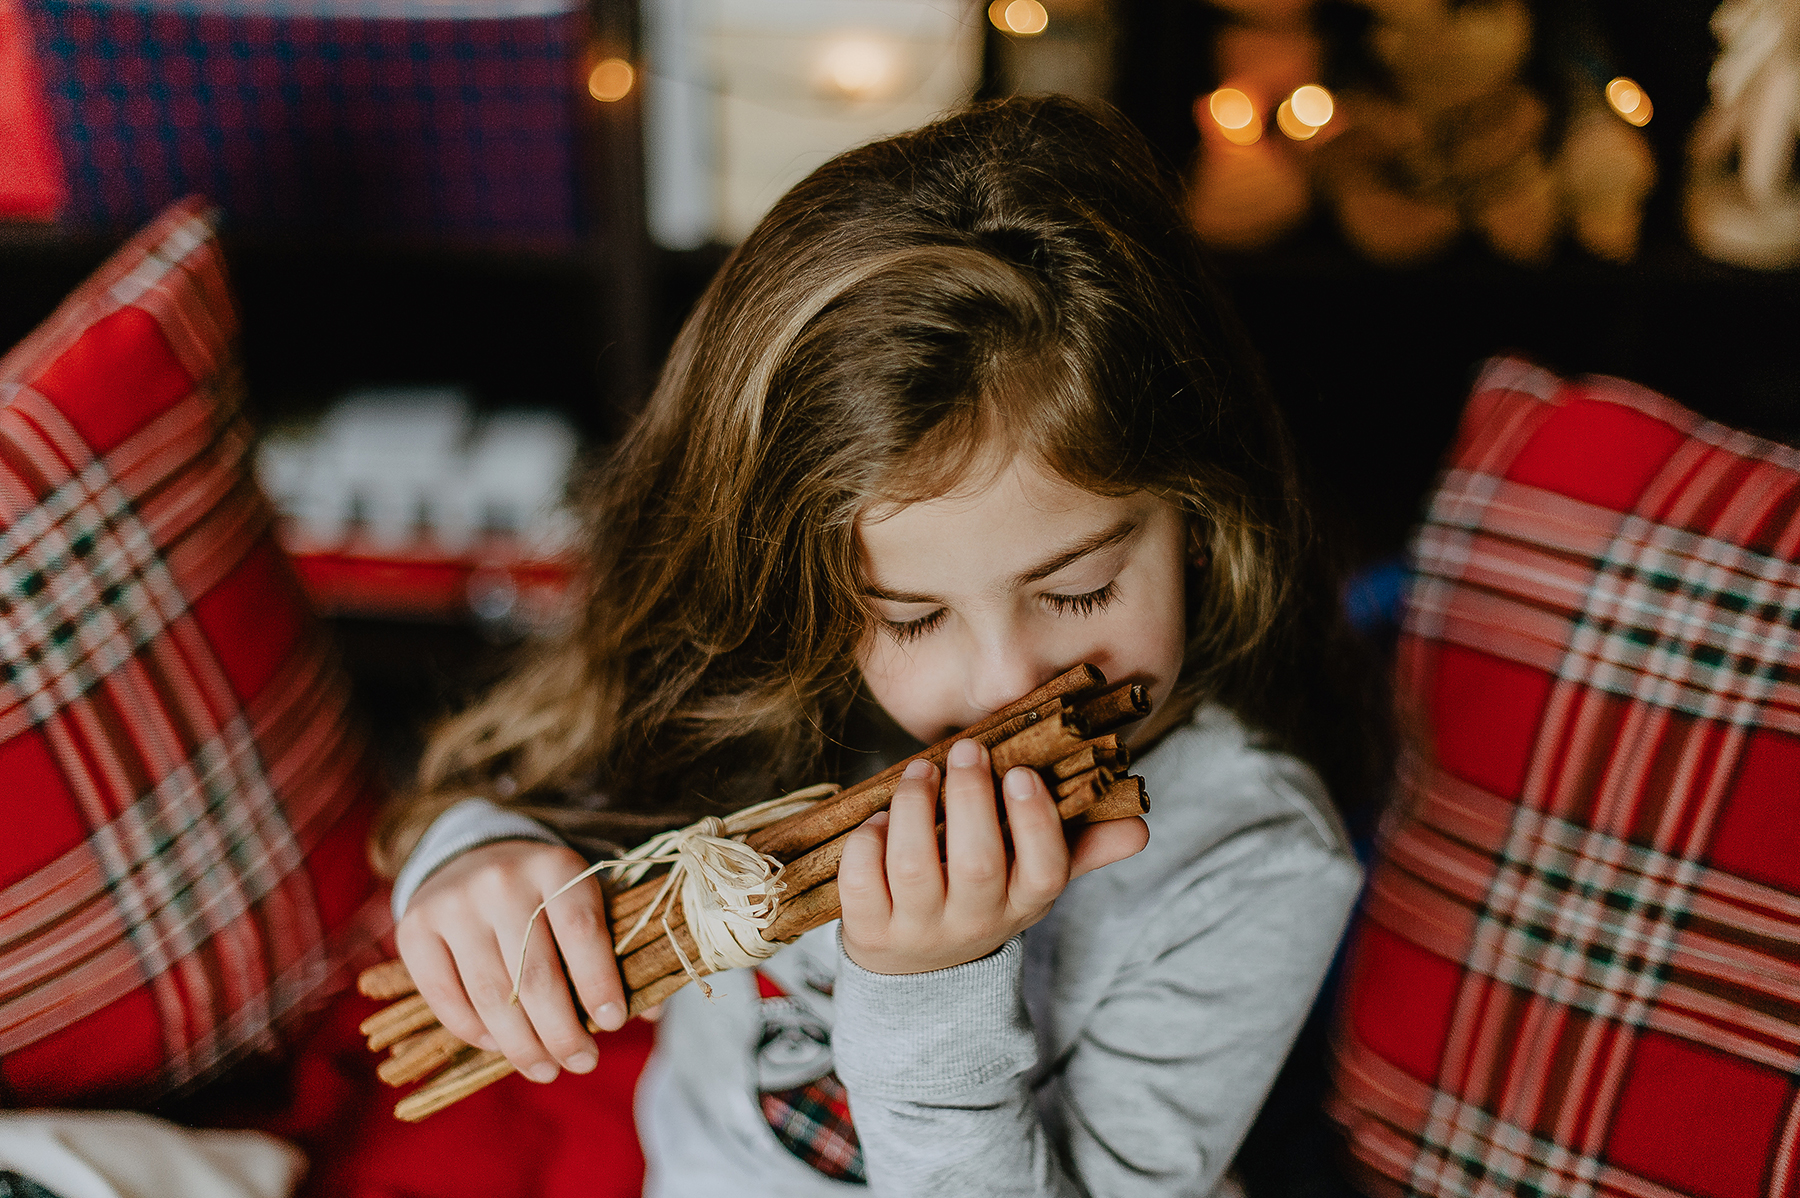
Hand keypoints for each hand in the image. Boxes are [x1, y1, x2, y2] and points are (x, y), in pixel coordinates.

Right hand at [395, 839, 626, 1083]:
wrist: (470, 857)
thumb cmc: (542, 894)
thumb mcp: (584, 899)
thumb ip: (616, 948)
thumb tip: (652, 1011)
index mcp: (556, 867)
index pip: (582, 932)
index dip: (599, 983)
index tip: (614, 1024)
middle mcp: (502, 880)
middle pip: (535, 974)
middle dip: (562, 1032)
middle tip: (581, 1063)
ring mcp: (455, 904)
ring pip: (491, 995)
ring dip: (521, 1045)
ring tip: (545, 1068)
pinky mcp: (415, 928)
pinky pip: (444, 997)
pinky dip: (473, 1032)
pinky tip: (497, 1046)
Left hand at [838, 739, 1148, 974]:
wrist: (918, 972)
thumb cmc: (982, 898)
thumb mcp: (1031, 881)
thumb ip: (1081, 848)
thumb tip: (1140, 826)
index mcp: (1023, 902)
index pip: (1044, 870)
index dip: (1034, 822)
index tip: (1021, 774)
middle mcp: (975, 920)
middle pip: (977, 864)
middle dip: (970, 798)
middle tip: (967, 751)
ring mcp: (919, 929)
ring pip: (914, 866)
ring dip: (914, 808)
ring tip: (920, 772)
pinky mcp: (869, 931)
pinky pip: (861, 882)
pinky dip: (867, 840)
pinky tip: (879, 817)